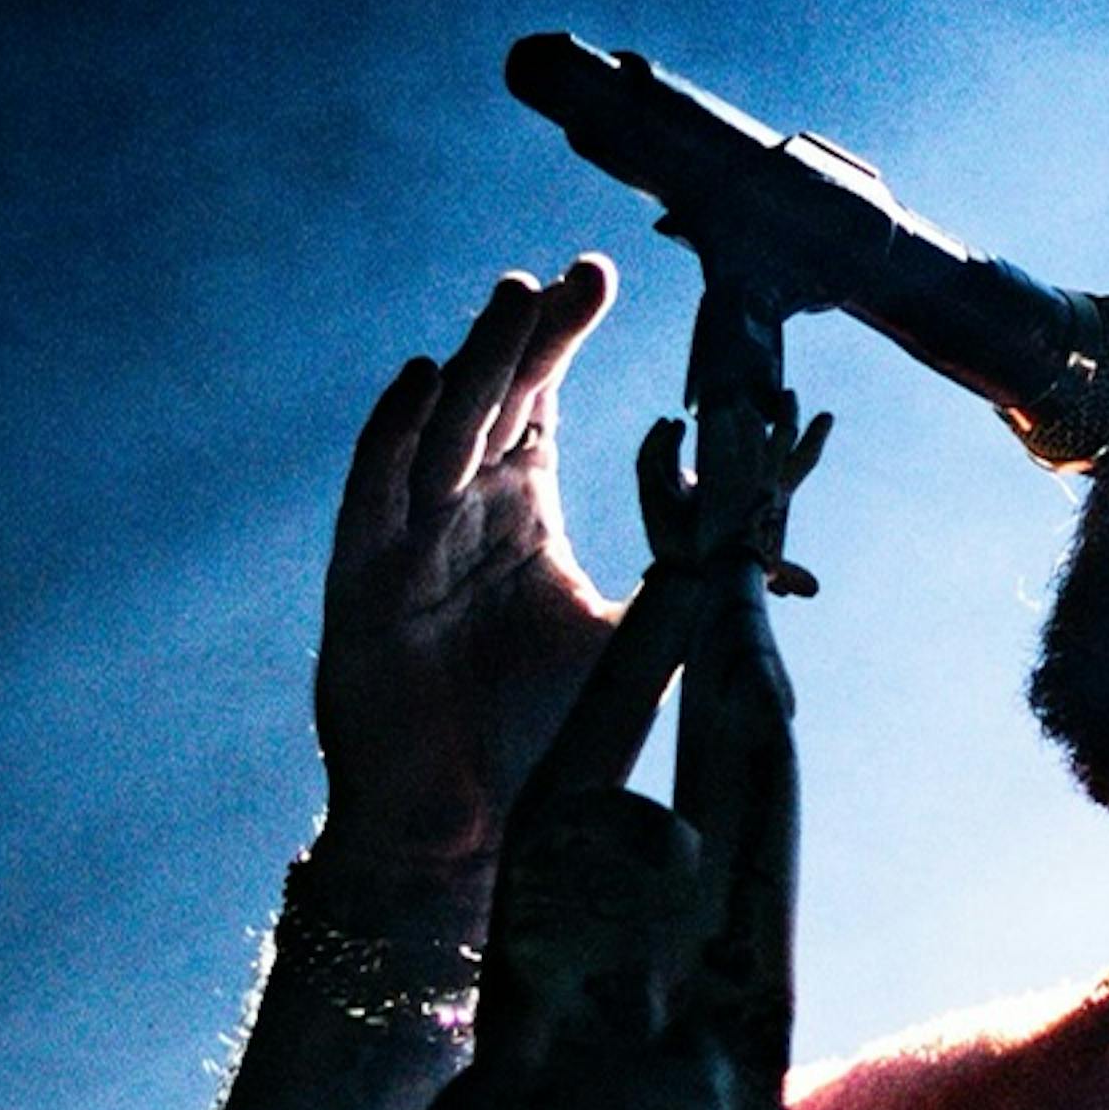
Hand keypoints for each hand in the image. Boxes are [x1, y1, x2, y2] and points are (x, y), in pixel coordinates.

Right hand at [312, 259, 620, 885]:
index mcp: (521, 514)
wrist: (468, 834)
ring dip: (475, 366)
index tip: (597, 276)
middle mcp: (461, 513)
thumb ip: (677, 578)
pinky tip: (423, 380)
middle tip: (561, 276)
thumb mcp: (632, 646)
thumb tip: (746, 521)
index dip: (562, 338)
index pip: (541, 401)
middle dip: (526, 335)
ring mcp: (407, 542)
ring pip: (441, 431)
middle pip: (493, 398)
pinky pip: (373, 493)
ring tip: (511, 302)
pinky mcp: (362, 584)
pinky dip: (394, 435)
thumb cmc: (545, 744)